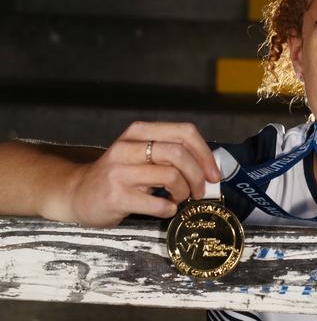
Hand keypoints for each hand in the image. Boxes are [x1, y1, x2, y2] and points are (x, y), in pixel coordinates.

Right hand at [68, 121, 219, 226]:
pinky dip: (169, 208)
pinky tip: (166, 209)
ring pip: (170, 175)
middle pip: (179, 153)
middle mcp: (128, 147)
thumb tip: (209, 167)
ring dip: (184, 191)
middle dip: (197, 175)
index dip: (205, 153)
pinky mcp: (116, 196)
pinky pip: (157, 202)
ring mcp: (120, 171)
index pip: (184, 132)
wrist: (77, 193)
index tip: (213, 173)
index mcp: (140, 132)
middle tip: (200, 190)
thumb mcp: (141, 155)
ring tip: (179, 198)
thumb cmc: (119, 175)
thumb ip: (170, 155)